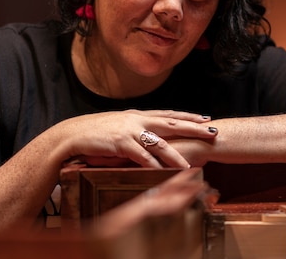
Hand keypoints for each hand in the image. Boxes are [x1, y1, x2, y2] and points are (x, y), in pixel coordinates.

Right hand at [53, 110, 217, 168]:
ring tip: (190, 165)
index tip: (206, 118)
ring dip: (176, 155)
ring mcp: (130, 131)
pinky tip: (163, 172)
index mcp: (139, 115)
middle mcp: (137, 120)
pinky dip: (153, 165)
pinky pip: (141, 156)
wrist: (73, 134)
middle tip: (213, 132)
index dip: (189, 116)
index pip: (169, 114)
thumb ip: (136, 128)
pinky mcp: (120, 144)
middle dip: (194, 128)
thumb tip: (149, 134)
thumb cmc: (95, 132)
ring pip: (160, 143)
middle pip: (172, 123)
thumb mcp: (119, 125)